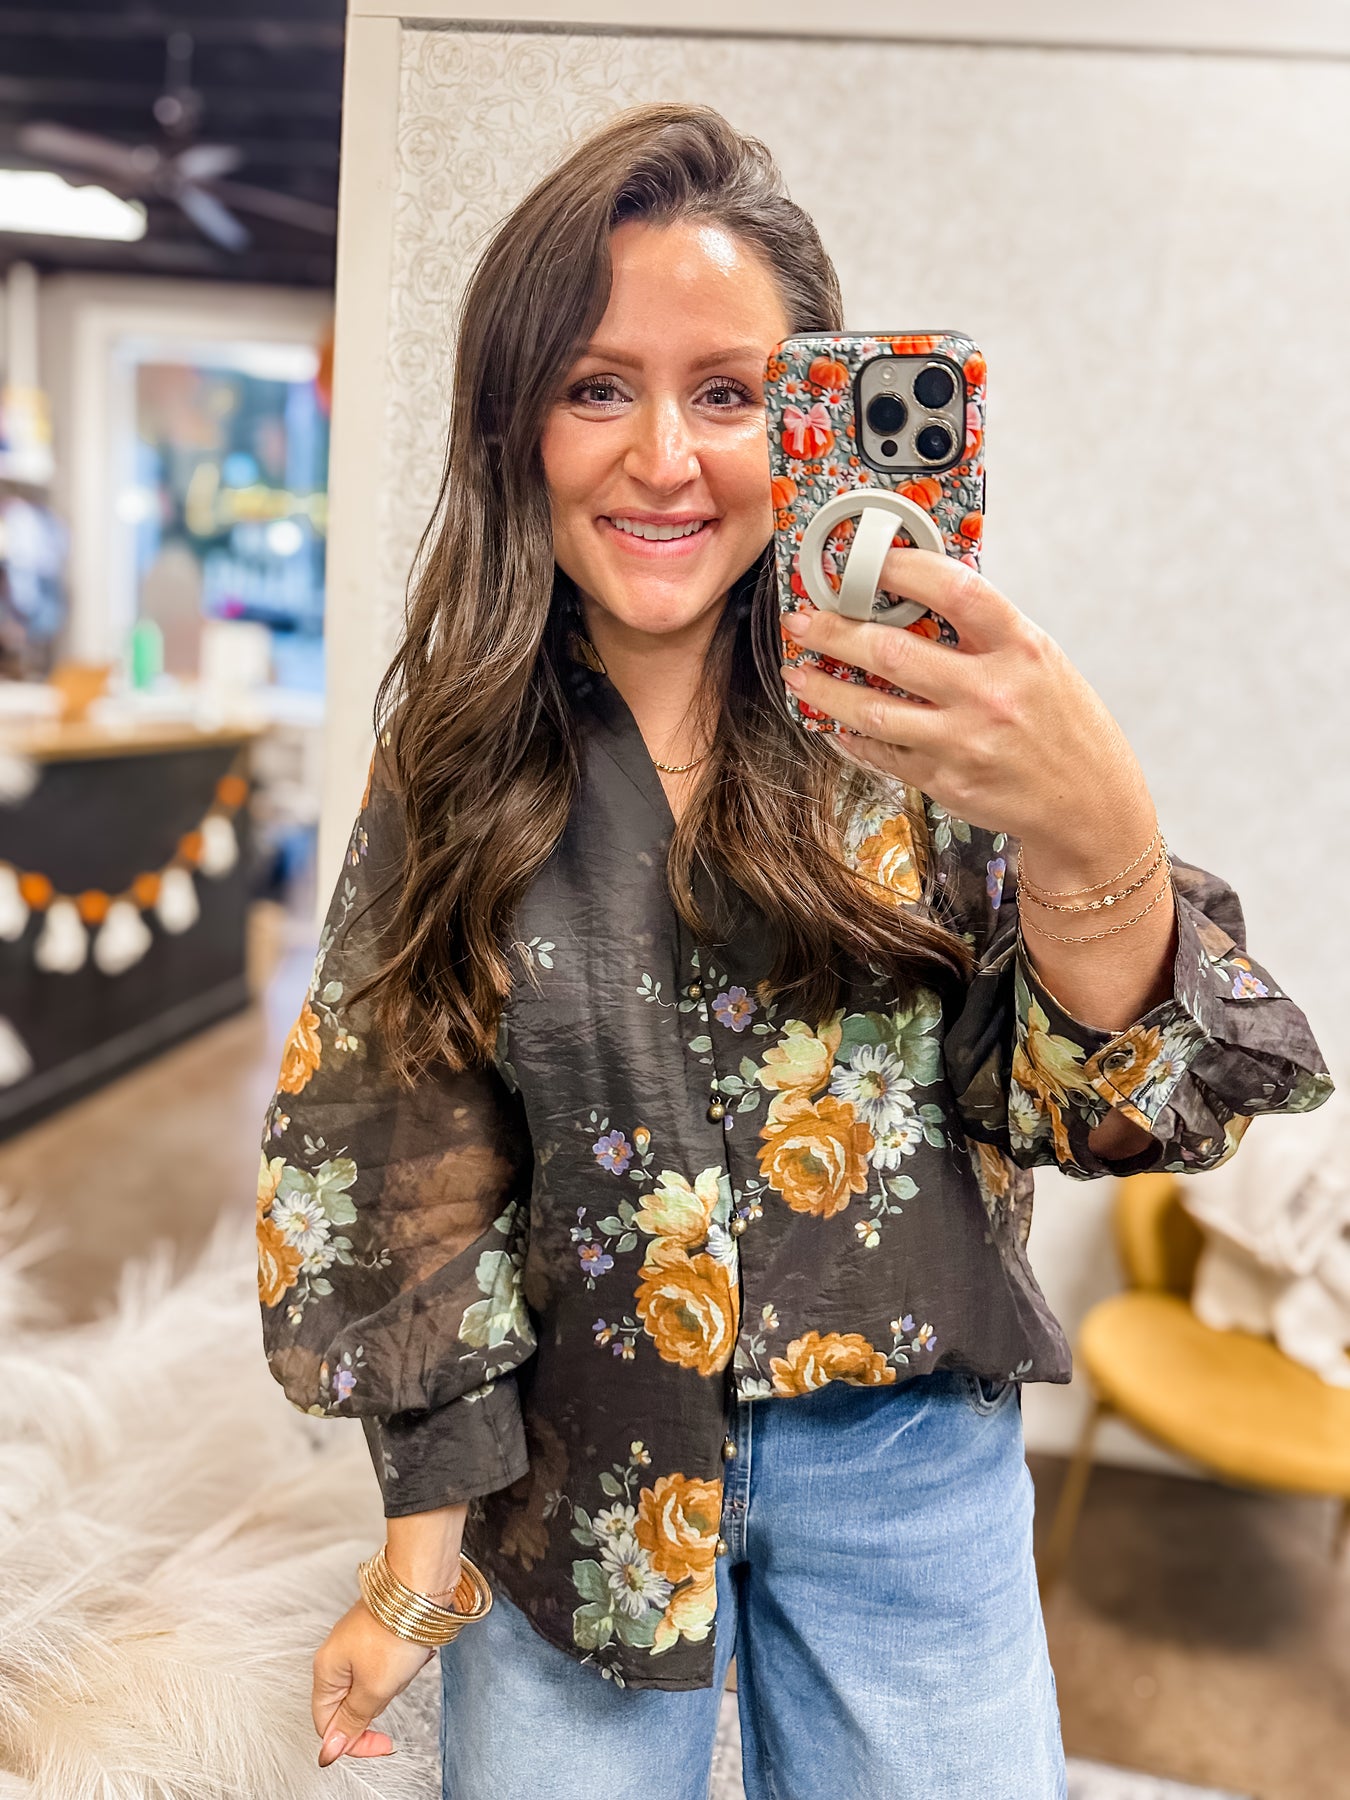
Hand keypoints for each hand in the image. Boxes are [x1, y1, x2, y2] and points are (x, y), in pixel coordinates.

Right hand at [311, 1593, 437, 1766]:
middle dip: (381, 1700)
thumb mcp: (374, 1687)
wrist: (420, 1584)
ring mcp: (358, 1643)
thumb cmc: (396, 1628)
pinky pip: (391, 1665)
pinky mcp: (379, 1633)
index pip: (329, 1724)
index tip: (383, 1744)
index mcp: (327, 1670)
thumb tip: (329, 1751)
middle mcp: (338, 1655)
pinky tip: (414, 1650)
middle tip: (394, 1680)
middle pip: (355, 1704)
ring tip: (405, 1659)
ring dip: (397, 1679)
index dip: (355, 1741)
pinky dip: (405, 1662)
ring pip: (376, 1684)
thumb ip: (352, 1721)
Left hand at [779, 547, 1154, 872]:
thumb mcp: (1042, 663)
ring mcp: (965, 742)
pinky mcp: (946, 781)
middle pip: (892, 651)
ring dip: (824, 688)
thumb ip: (986, 633)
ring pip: (871, 710)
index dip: (902, 569)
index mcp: (1022, 649)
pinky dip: (849, 734)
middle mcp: (992, 693)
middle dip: (833, 631)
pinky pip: (881, 753)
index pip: (954, 590)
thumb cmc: (1063, 726)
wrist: (1090, 805)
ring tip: (797, 673)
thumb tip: (915, 597)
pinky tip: (832, 720)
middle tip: (803, 620)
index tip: (865, 561)